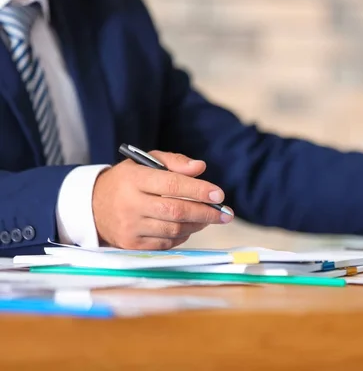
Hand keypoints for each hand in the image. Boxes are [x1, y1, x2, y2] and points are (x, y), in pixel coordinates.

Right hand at [92, 151, 233, 249]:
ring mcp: (130, 227)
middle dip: (205, 212)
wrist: (92, 207)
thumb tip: (200, 168)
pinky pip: (166, 243)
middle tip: (225, 213)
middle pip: (176, 210)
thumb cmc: (128, 181)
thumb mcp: (145, 162)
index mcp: (134, 179)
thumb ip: (174, 162)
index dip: (198, 190)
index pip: (171, 184)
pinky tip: (189, 226)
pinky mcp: (131, 244)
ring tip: (209, 218)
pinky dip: (183, 236)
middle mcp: (130, 204)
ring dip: (197, 224)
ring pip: (173, 229)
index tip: (218, 194)